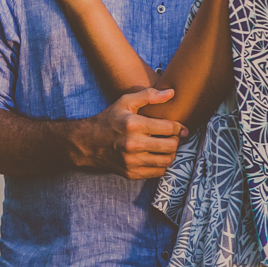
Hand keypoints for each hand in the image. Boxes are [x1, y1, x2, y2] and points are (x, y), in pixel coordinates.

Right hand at [67, 87, 188, 178]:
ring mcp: (132, 161)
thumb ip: (148, 95)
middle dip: (176, 141)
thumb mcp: (125, 102)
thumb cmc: (109, 119)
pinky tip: (156, 156)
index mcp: (133, 125)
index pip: (168, 128)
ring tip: (166, 146)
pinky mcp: (131, 173)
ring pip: (166, 161)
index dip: (178, 127)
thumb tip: (172, 93)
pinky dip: (161, 164)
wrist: (88, 143)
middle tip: (173, 137)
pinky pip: (158, 172)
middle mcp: (133, 144)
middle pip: (170, 146)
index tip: (179, 128)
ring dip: (171, 153)